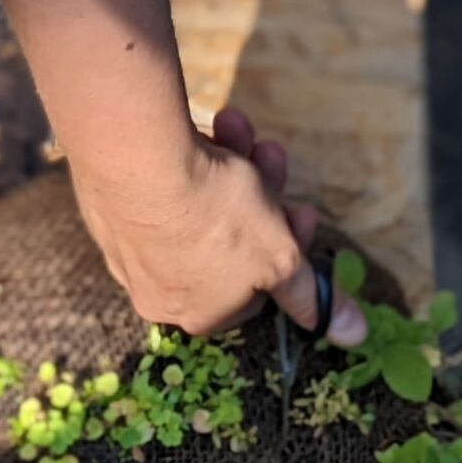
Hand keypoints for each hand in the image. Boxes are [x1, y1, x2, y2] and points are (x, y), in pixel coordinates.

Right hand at [69, 107, 366, 344]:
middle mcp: (157, 293)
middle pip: (229, 246)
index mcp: (200, 315)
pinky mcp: (107, 214)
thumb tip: (354, 336)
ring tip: (236, 127)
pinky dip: (184, 166)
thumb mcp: (281, 257)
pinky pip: (157, 194)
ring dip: (229, 168)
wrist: (135, 161)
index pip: (257, 291)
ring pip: (195, 212)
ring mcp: (127, 253)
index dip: (286, 247)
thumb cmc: (214, 215)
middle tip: (270, 157)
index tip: (299, 211)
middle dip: (260, 197)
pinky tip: (198, 134)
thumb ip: (311, 294)